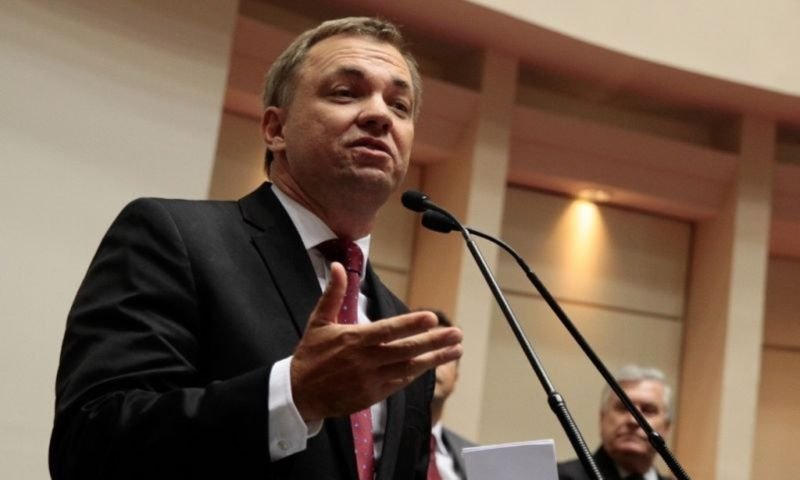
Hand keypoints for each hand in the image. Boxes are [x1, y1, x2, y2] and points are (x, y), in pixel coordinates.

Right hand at [290, 262, 462, 421]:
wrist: (300, 394)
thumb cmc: (311, 356)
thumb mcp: (318, 321)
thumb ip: (334, 293)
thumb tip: (339, 267)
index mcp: (353, 340)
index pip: (388, 330)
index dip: (411, 325)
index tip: (432, 318)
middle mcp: (365, 360)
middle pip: (406, 350)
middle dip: (434, 342)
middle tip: (456, 334)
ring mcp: (371, 380)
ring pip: (409, 368)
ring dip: (434, 359)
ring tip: (455, 350)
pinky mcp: (373, 395)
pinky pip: (400, 383)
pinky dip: (417, 373)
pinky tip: (432, 364)